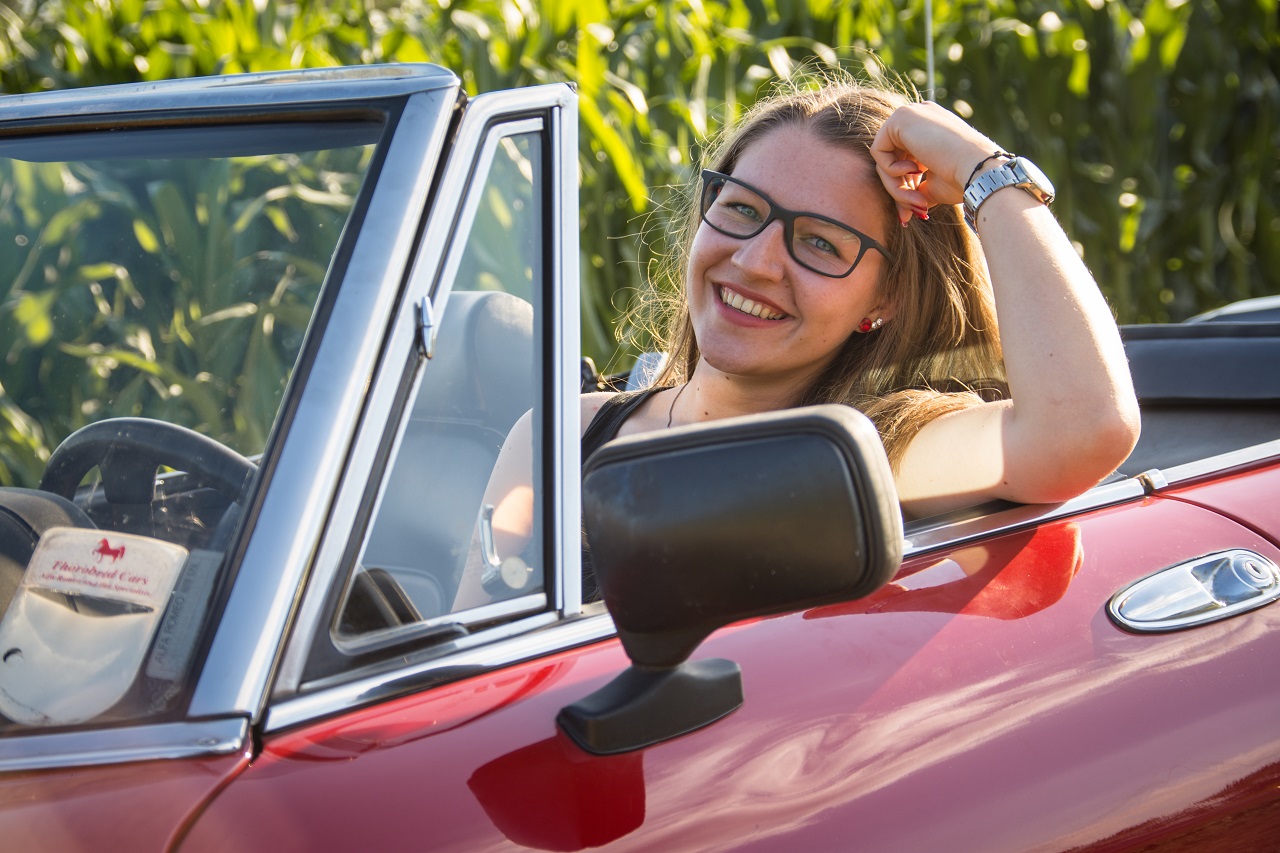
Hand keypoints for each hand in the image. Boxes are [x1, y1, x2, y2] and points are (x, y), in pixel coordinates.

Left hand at [869, 102, 998, 224]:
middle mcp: (921, 116)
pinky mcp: (901, 117)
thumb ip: (915, 187)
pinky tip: (914, 172)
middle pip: (892, 159)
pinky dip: (890, 171)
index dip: (907, 186)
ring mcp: (911, 114)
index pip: (904, 158)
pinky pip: (878, 151)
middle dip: (898, 190)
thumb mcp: (934, 185)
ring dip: (895, 187)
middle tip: (908, 216)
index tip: (917, 209)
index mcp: (931, 128)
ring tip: (917, 201)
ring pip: (884, 158)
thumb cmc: (962, 179)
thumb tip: (903, 210)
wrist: (978, 170)